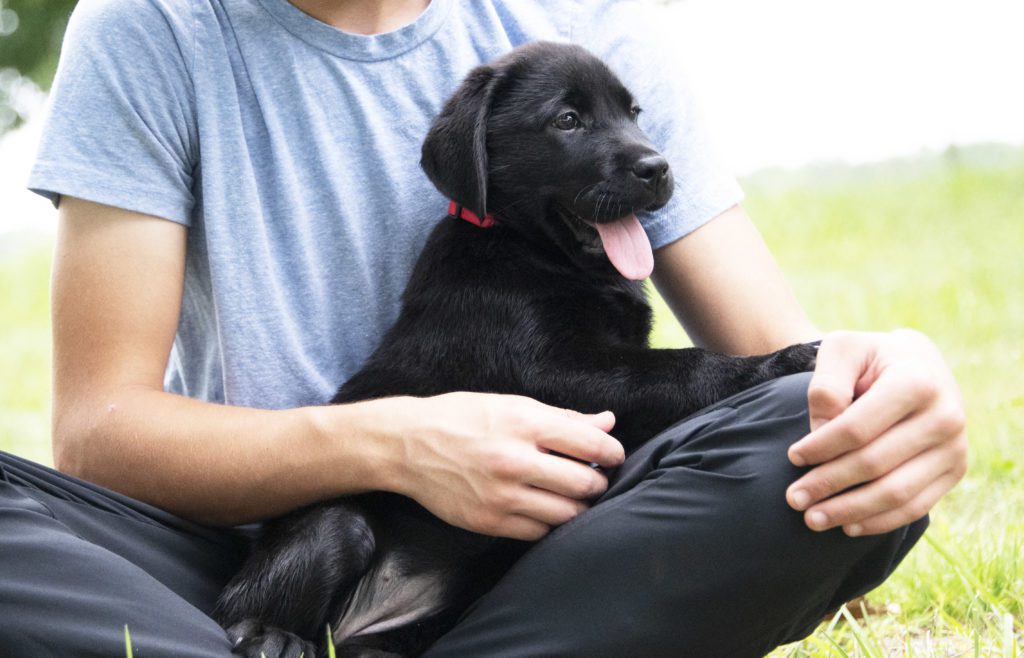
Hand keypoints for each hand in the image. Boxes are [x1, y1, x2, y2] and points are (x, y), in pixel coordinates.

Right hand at [392, 393, 624, 540]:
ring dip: (578, 507)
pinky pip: (538, 531)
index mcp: (524, 424)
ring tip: (572, 495)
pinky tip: (545, 507)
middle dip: (598, 482)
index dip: (612, 453)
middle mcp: (515, 461)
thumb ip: (562, 418)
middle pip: (584, 483)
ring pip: (566, 514)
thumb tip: (607, 423)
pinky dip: (550, 522)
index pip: (590, 444)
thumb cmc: (461, 418)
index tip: (613, 456)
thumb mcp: (511, 405)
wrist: (407, 445)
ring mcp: (501, 496)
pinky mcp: (489, 521)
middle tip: (594, 478)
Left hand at [785, 329, 966, 535]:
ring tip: (813, 519)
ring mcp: (955, 447)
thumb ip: (827, 385)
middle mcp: (945, 416)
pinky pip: (916, 506)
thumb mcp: (842, 351)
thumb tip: (820, 433)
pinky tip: (847, 525)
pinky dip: (880, 520)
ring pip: (896, 493)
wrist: (917, 363)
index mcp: (916, 381)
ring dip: (850, 511)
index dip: (821, 448)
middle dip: (828, 484)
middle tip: (793, 499)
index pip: (857, 428)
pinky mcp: (955, 470)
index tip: (792, 457)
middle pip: (875, 464)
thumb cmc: (870, 358)